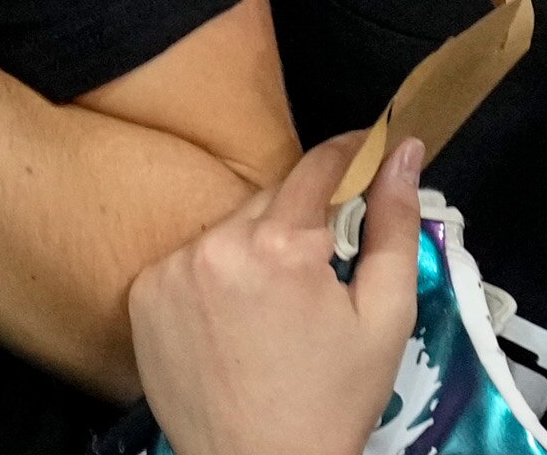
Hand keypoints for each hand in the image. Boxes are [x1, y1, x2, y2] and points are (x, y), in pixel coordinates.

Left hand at [128, 132, 424, 454]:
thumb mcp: (384, 318)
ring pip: (226, 232)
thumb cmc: (332, 400)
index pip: (316, 169)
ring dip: (252, 251)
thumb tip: (404, 153)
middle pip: (269, 202)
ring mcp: (171, 268)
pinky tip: (233, 323)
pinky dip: (212, 279)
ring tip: (276, 310)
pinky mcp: (142, 293)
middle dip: (301, 222)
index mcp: (281, 245)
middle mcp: (217, 243)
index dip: (347, 154)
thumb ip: (394, 227)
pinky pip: (187, 264)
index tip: (369, 145)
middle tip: (324, 266)